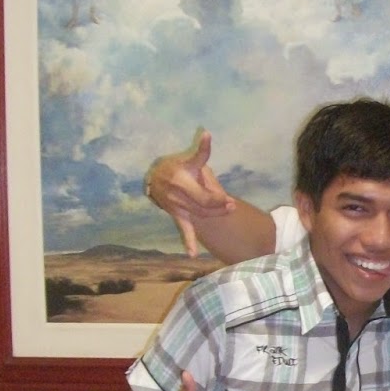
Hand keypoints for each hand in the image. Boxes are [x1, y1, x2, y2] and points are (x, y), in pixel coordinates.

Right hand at [144, 130, 235, 255]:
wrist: (156, 176)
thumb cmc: (178, 166)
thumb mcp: (191, 158)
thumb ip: (202, 153)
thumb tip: (208, 136)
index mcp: (181, 180)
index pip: (204, 196)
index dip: (218, 199)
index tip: (229, 200)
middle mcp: (178, 195)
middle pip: (204, 207)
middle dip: (220, 207)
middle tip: (232, 206)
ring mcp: (177, 207)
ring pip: (201, 216)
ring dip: (215, 216)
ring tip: (228, 210)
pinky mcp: (177, 215)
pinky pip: (184, 229)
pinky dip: (188, 242)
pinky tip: (192, 255)